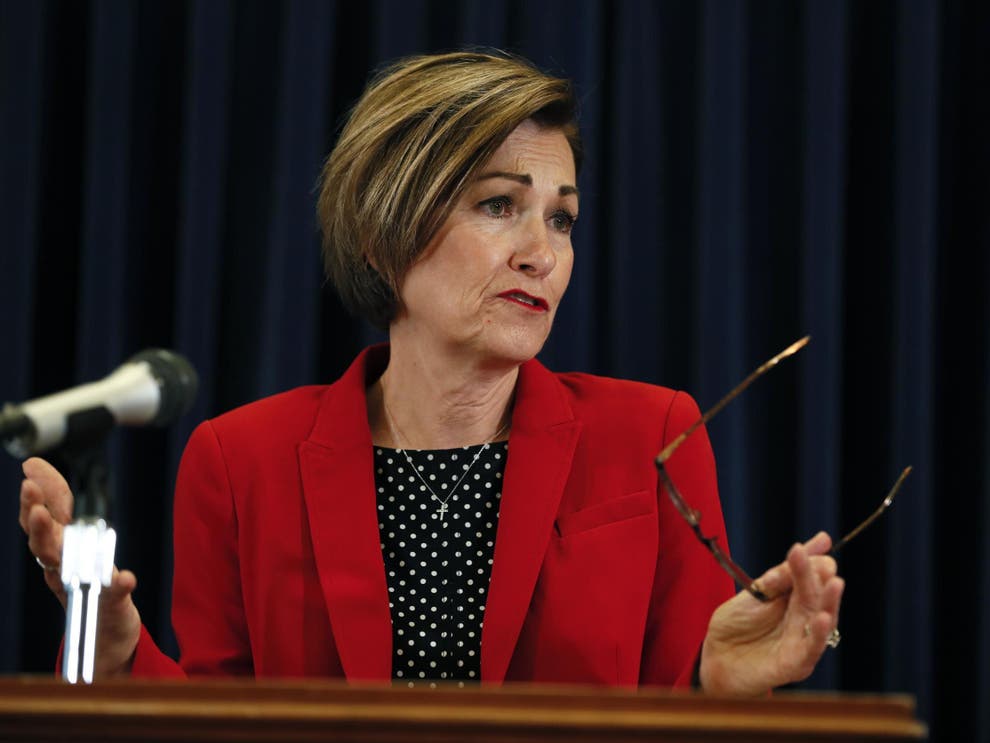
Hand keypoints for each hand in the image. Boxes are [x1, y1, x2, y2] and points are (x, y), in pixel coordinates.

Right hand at [19, 457, 140, 676]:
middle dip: (36, 516)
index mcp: (59, 547)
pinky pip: (114, 594)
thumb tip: (34, 464)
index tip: (30, 468)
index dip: (37, 492)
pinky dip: (119, 584)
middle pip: (44, 540)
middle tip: (29, 491)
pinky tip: (125, 576)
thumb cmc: (86, 579)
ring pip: (65, 565)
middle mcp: (64, 566)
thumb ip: (57, 503)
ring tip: (51, 523)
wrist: (103, 632)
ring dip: (57, 545)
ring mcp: (84, 585)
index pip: (45, 515)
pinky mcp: (109, 604)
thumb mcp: (71, 536)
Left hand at [698, 531, 843, 695]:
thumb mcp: (754, 594)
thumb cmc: (736, 625)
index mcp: (795, 600)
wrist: (716, 658)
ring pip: (822, 621)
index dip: (809, 563)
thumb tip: (802, 547)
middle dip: (818, 577)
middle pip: (815, 595)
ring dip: (829, 602)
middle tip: (822, 561)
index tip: (805, 547)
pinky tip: (823, 618)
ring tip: (835, 583)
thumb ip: (777, 576)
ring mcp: (801, 642)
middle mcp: (804, 620)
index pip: (809, 577)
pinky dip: (818, 635)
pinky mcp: (794, 664)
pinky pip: (810, 649)